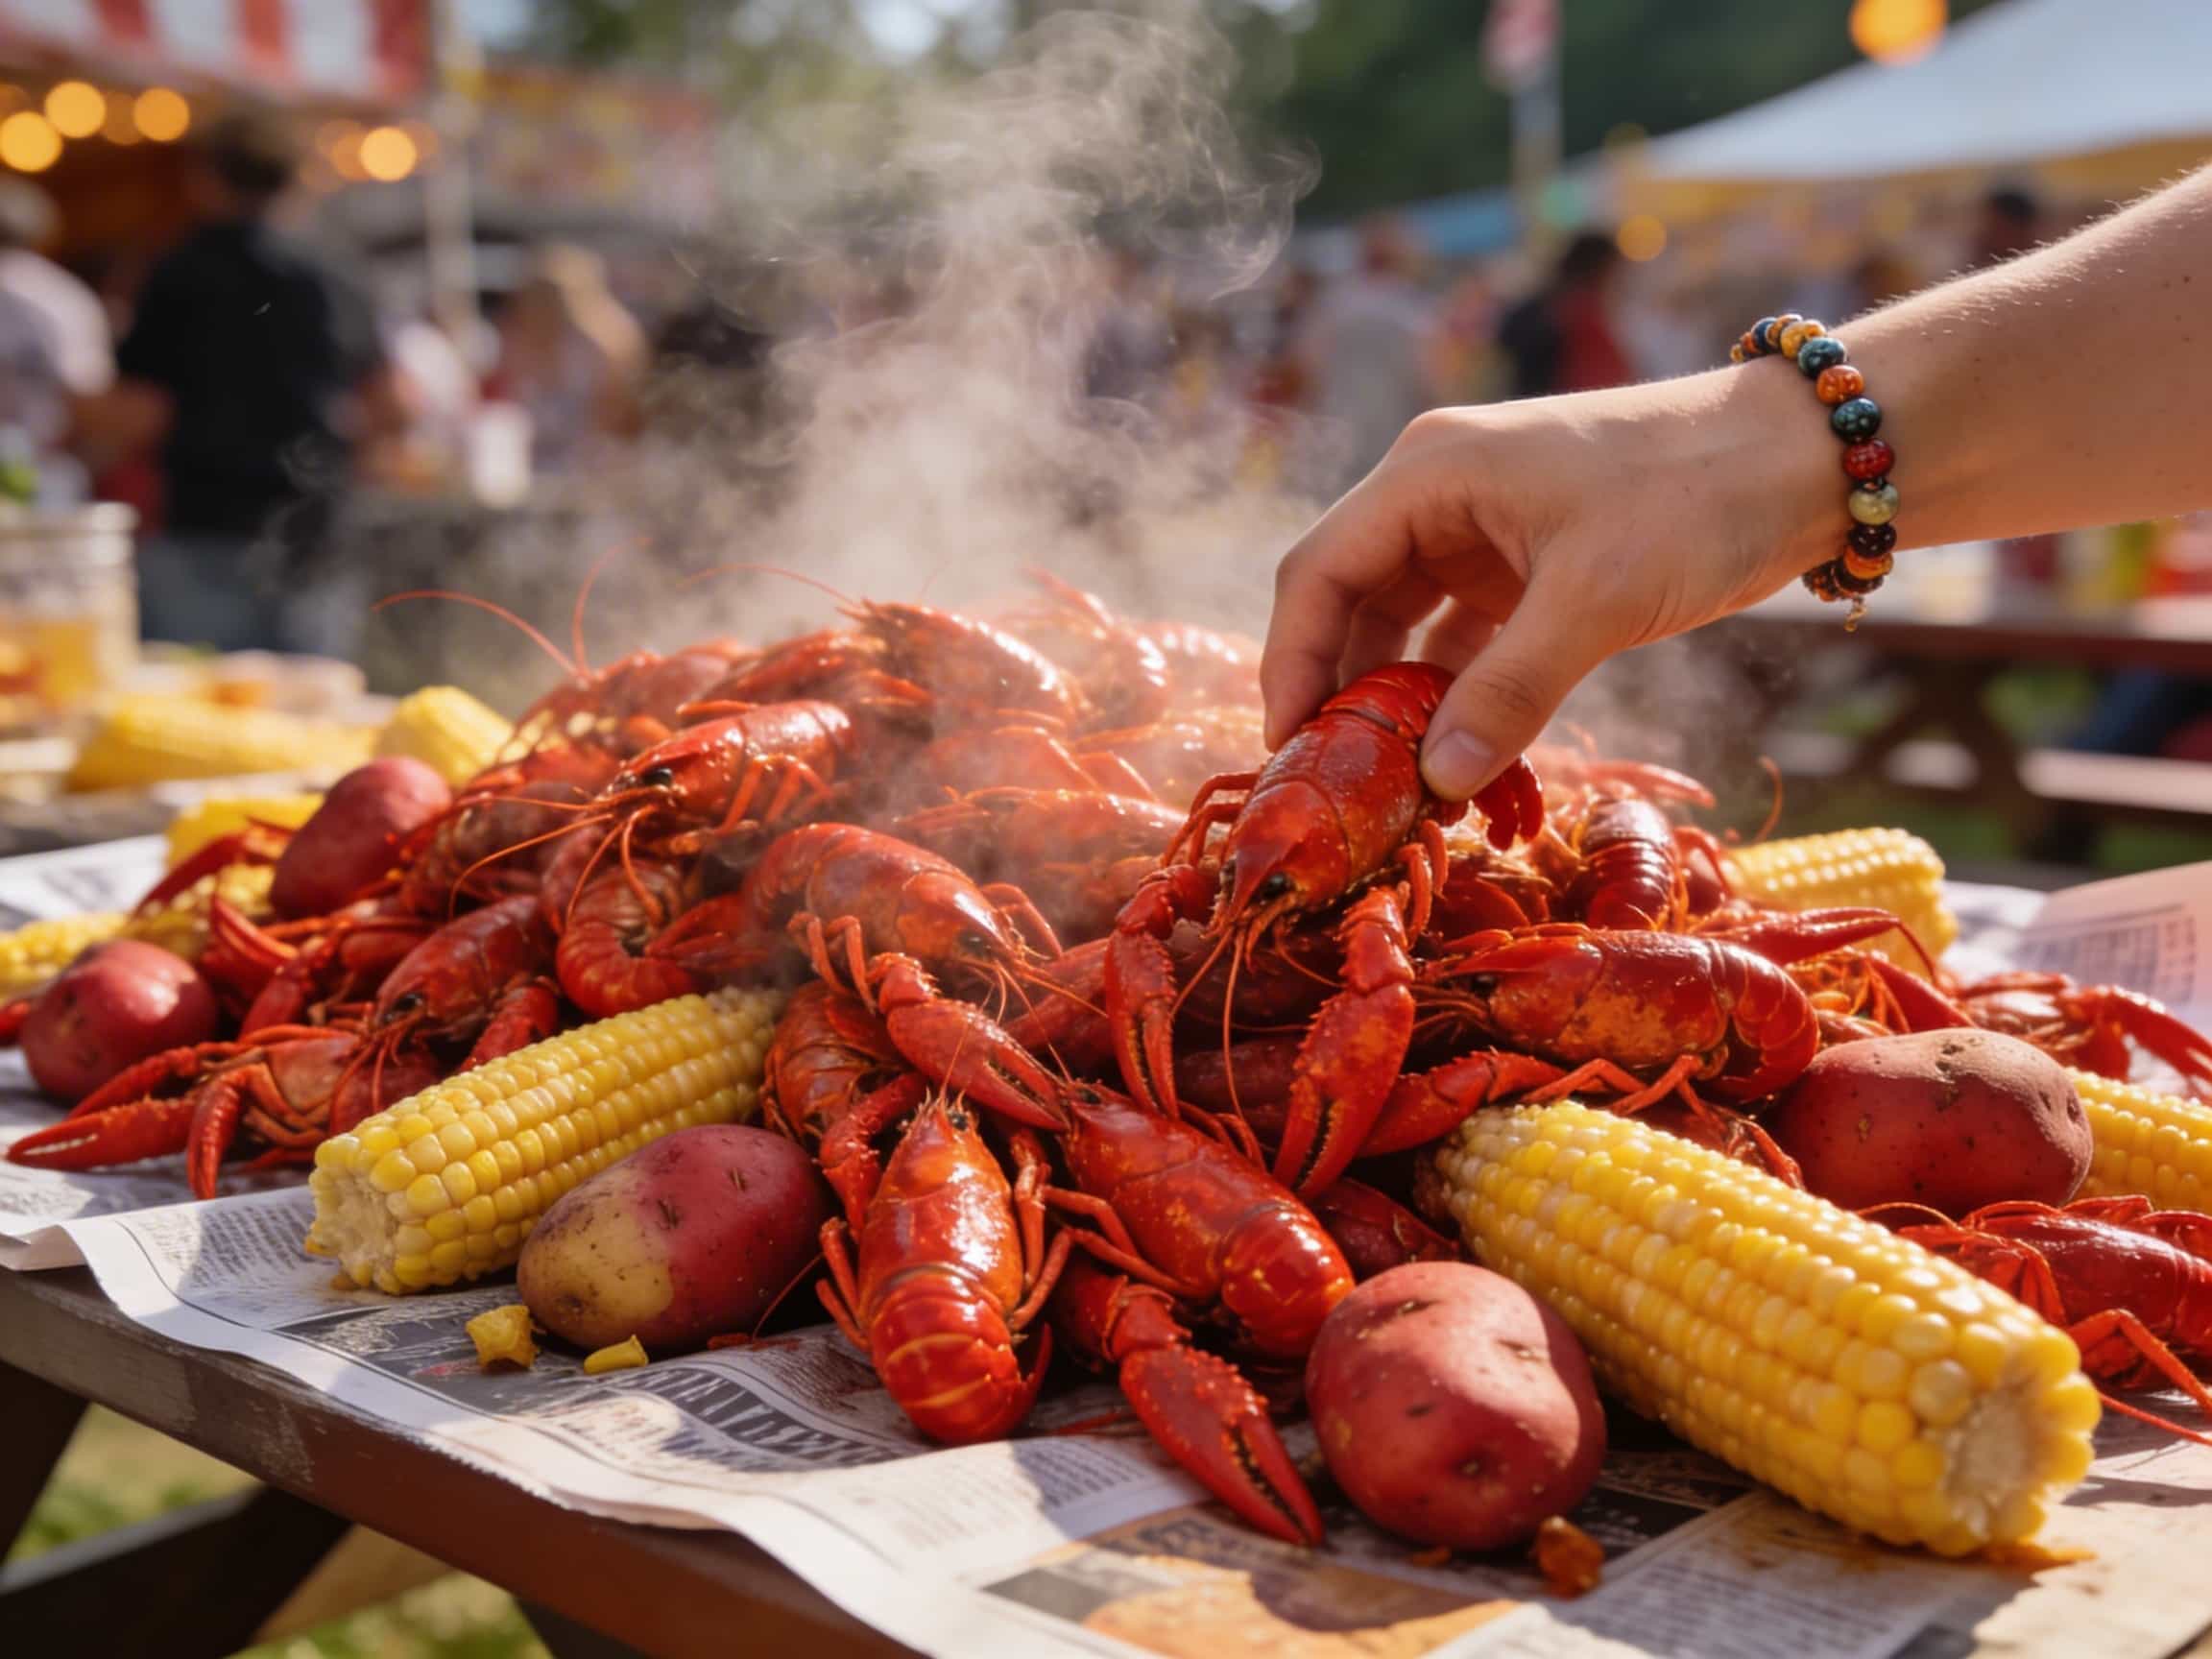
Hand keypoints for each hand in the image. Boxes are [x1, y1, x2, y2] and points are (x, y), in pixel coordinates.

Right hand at [1261, 368, 1835, 797]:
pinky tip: (1451, 757)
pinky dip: (1450, 696)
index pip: (1318, 572)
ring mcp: (1480, 529)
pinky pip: (1458, 639)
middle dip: (1336, 691)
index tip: (1287, 750)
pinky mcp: (1525, 566)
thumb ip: (1509, 691)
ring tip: (1388, 784)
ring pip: (1401, 626)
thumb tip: (1435, 782)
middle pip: (1347, 600)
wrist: (1807, 460)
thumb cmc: (1696, 499)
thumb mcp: (1597, 600)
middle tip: (1331, 785)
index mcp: (1429, 473)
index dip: (1292, 663)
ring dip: (1394, 701)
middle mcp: (1438, 494)